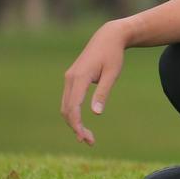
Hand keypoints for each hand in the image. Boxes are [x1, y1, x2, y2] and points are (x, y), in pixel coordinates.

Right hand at [61, 20, 129, 145]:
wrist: (108, 37)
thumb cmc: (113, 55)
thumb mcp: (112, 74)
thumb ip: (103, 93)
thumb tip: (96, 113)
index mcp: (80, 77)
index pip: (73, 107)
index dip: (77, 124)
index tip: (85, 138)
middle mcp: (70, 78)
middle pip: (66, 109)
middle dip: (76, 127)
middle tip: (90, 142)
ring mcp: (69, 78)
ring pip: (66, 106)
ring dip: (74, 122)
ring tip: (88, 137)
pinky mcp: (72, 78)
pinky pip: (69, 100)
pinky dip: (73, 113)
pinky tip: (82, 123)